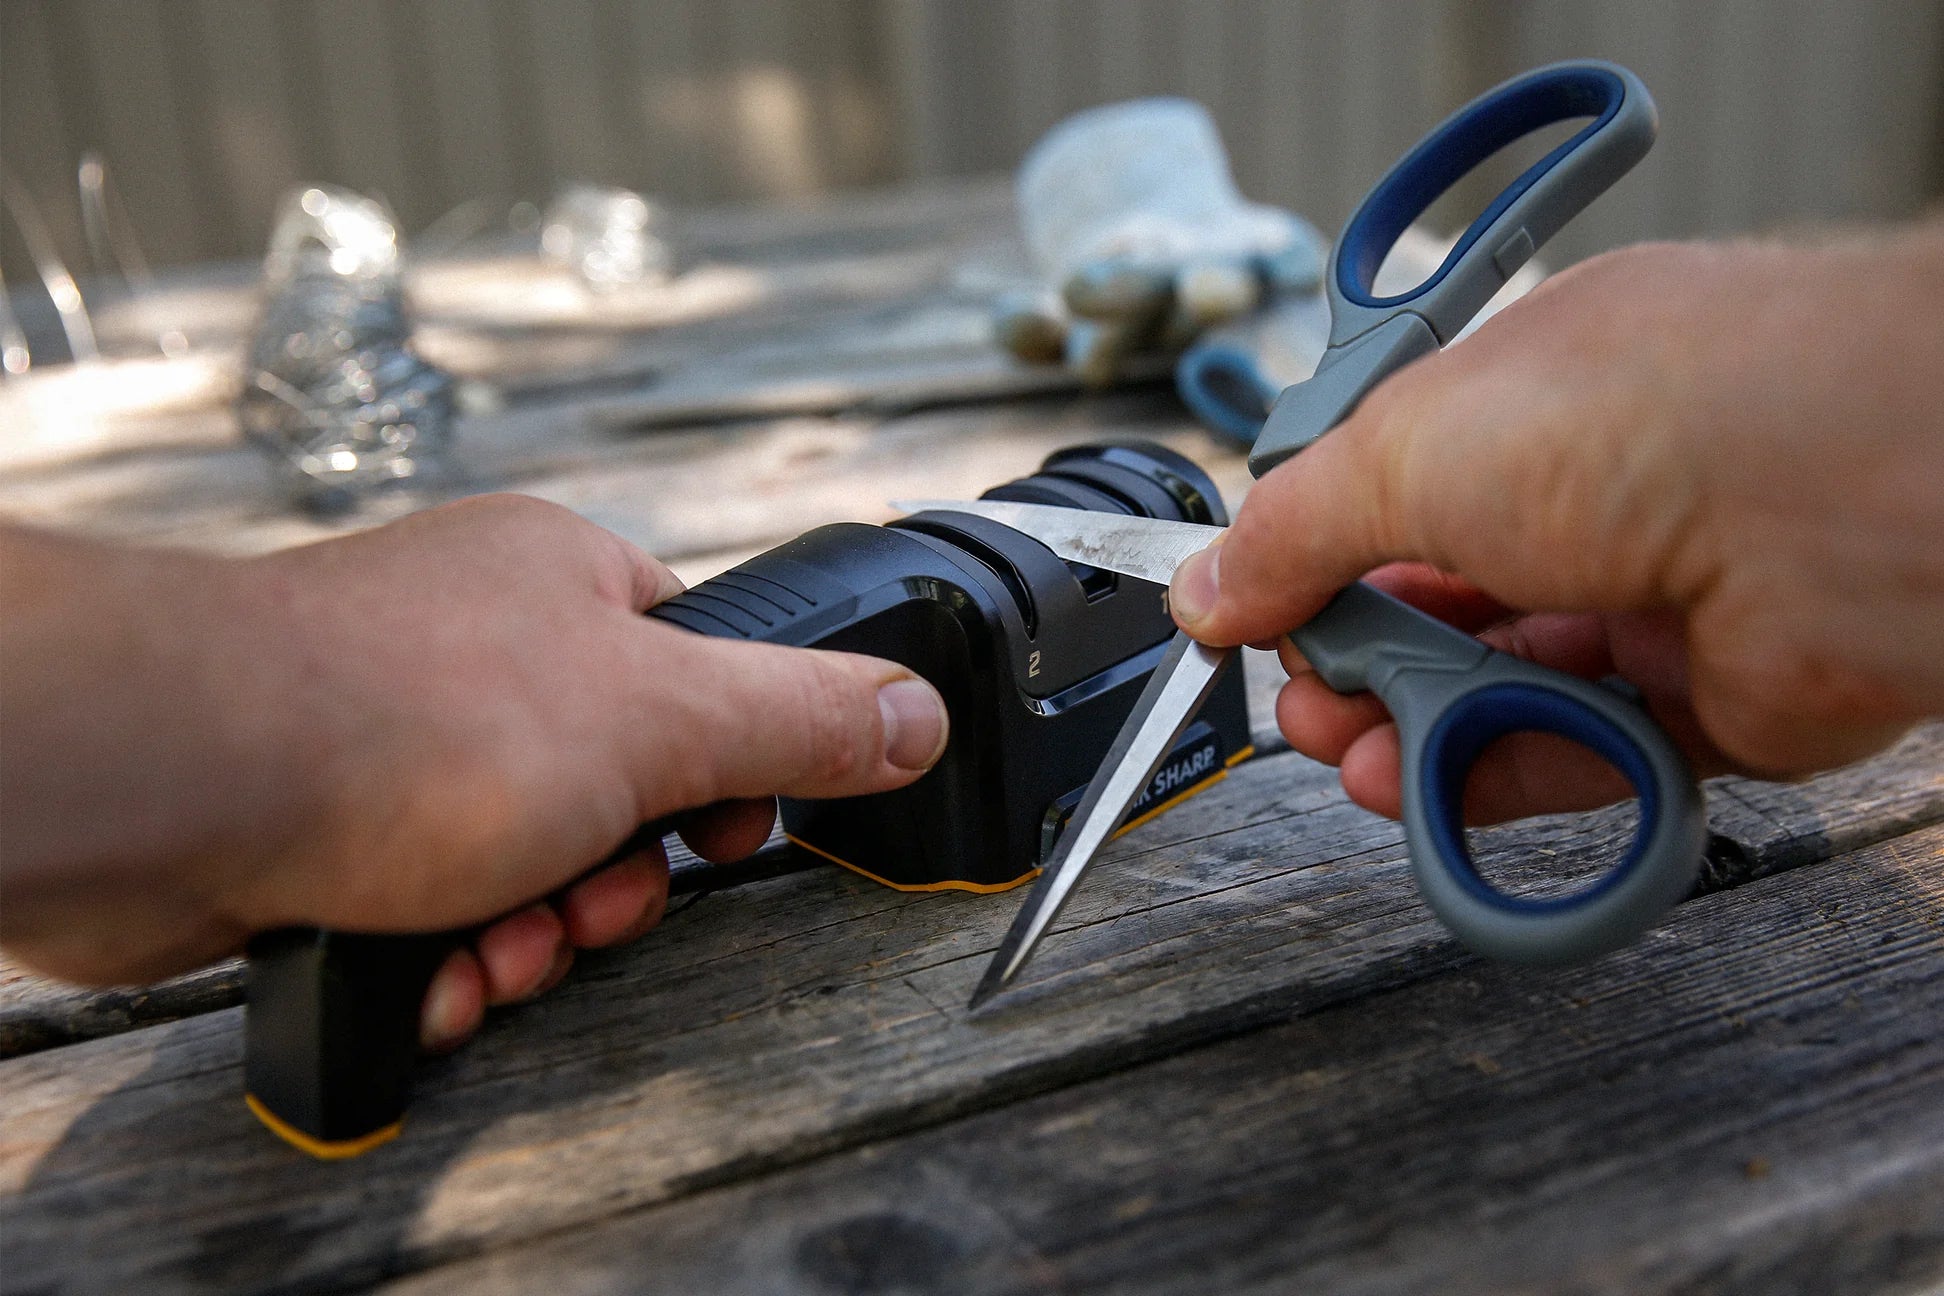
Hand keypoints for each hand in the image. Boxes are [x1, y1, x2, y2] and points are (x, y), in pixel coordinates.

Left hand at [0, 497, 948, 1049]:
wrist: (176, 780)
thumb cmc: (405, 717)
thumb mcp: (658, 719)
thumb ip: (799, 720)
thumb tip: (919, 711)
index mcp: (561, 581)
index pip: (689, 667)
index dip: (720, 766)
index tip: (720, 829)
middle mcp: (475, 644)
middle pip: (610, 784)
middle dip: (616, 876)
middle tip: (595, 897)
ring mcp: (390, 732)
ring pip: (521, 857)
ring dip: (535, 929)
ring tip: (501, 943)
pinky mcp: (320, 817)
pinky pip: (430, 899)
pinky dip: (447, 951)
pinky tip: (430, 968)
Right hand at [1167, 225, 1943, 820]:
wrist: (1841, 501)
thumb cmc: (1651, 413)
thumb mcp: (1405, 453)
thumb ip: (1295, 534)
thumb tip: (1212, 587)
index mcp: (1530, 394)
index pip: (1396, 482)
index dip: (1318, 551)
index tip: (1255, 610)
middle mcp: (1601, 487)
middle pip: (1443, 595)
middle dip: (1354, 654)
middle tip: (1305, 697)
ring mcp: (1658, 594)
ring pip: (1506, 682)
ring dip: (1414, 724)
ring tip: (1351, 755)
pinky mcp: (1708, 703)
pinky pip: (1584, 754)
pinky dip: (1498, 776)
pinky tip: (1428, 790)